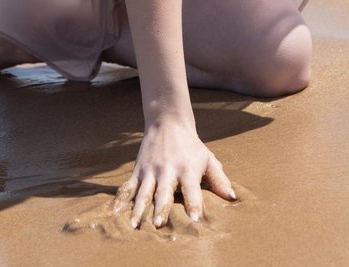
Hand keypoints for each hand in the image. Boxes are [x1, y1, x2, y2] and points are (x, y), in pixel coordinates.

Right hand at [112, 117, 236, 228]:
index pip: (192, 190)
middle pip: (163, 192)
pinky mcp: (138, 170)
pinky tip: (116, 213)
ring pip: (143, 192)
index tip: (194, 220)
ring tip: (135, 225)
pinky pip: (128, 187)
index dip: (193, 204)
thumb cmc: (191, 146)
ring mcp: (150, 170)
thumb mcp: (208, 159)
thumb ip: (219, 179)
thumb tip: (232, 198)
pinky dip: (121, 200)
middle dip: (161, 209)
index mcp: (187, 169)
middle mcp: (167, 170)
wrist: (167, 122)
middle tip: (158, 225)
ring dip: (139, 209)